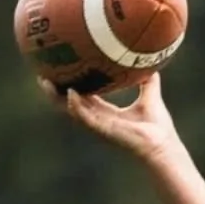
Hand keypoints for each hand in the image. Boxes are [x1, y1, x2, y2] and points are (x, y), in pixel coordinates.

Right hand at [42, 70, 180, 165]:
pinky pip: (85, 118)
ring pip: (71, 111)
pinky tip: (70, 94)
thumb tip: (149, 58)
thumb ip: (147, 79)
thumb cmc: (157, 126)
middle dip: (55, 92)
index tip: (59, 71)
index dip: (70, 86)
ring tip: (45, 82)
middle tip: (41, 75)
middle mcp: (99, 119)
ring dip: (57, 98)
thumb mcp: (151, 94)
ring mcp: (99, 126)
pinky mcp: (104, 131)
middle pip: (70, 104)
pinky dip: (77, 107)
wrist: (163, 145)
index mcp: (107, 113)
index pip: (83, 98)